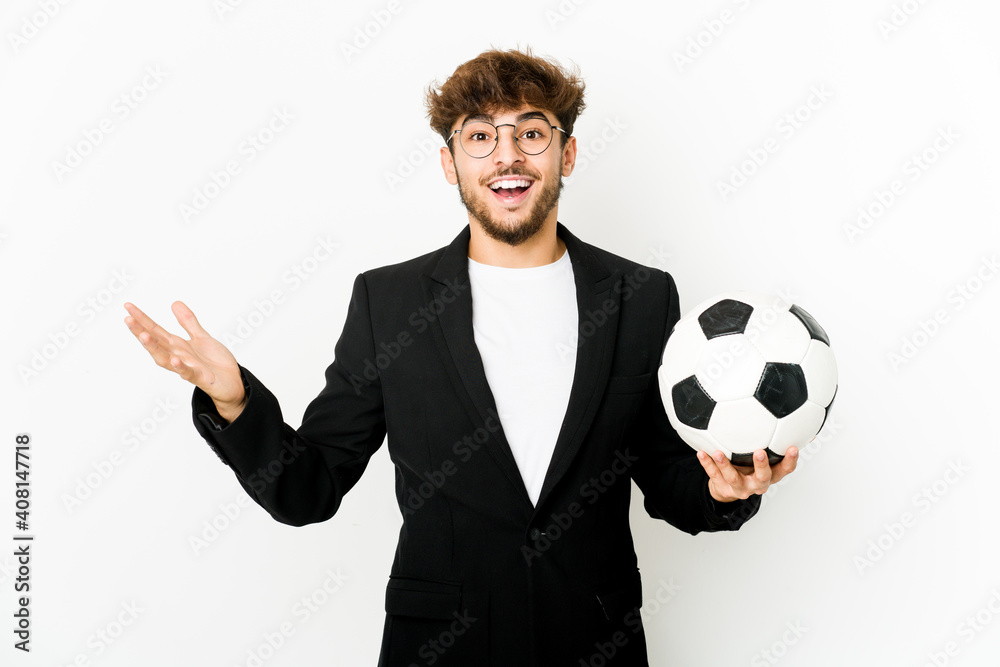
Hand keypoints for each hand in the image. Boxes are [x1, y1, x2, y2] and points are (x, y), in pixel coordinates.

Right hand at [123, 301, 245, 420]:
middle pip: (156, 343)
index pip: (156, 330)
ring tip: (144, 336)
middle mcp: (178, 356)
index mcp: (178, 346)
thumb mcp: (201, 337)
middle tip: (128, 319)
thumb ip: (188, 322)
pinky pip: (188, 372)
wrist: (232, 383)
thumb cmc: (215, 363)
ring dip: (154, 348)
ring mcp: (187, 367)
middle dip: (141, 332)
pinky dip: (181, 367)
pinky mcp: (200, 377)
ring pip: (165, 358)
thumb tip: (175, 303)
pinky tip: (175, 359)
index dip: (142, 319)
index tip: (128, 306)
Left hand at [696, 447, 797, 502]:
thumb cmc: (751, 467)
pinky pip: (713, 475)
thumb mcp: (767, 459)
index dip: (790, 460)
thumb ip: (778, 444)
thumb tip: (802, 425)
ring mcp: (739, 487)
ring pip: (732, 477)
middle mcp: (757, 483)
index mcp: (771, 475)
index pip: (785, 469)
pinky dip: (707, 463)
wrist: (729, 489)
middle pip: (762, 477)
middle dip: (761, 465)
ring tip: (718, 452)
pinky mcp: (722, 487)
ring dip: (725, 464)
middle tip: (759, 452)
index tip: (793, 448)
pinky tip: (701, 452)